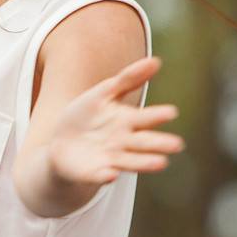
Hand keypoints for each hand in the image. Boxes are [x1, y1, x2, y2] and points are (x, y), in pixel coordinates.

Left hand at [47, 55, 183, 186]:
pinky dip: (106, 175)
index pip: (146, 118)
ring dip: (144, 162)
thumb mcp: (102, 93)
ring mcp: (110, 158)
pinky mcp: (93, 172)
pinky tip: (112, 174)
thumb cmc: (86, 115)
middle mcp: (124, 142)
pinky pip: (100, 175)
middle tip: (176, 144)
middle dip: (159, 143)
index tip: (171, 112)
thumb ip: (127, 79)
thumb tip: (156, 61)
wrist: (60, 143)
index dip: (157, 115)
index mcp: (128, 121)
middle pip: (144, 142)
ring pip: (130, 161)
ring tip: (161, 163)